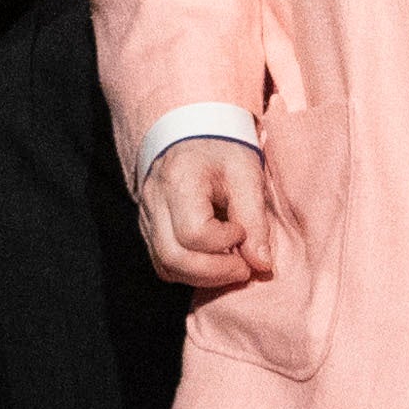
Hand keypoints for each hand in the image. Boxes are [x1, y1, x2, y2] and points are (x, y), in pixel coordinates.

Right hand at [137, 136, 278, 291]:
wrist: (194, 131)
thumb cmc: (224, 150)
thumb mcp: (247, 175)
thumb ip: (255, 220)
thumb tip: (261, 265)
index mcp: (179, 180)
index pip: (194, 233)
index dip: (224, 242)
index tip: (242, 231)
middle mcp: (154, 200)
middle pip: (173, 257)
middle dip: (214, 273)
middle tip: (244, 267)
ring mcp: (147, 216)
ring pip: (165, 266)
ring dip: (202, 277)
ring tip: (231, 265)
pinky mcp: (149, 228)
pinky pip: (163, 263)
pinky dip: (189, 271)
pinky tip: (213, 261)